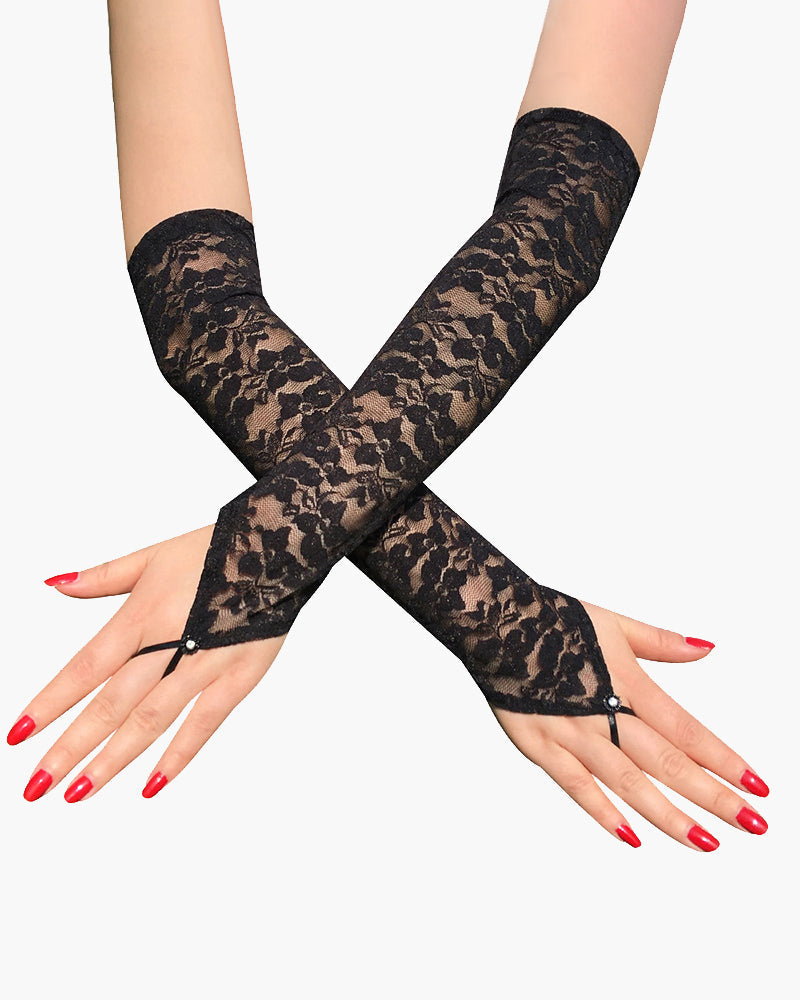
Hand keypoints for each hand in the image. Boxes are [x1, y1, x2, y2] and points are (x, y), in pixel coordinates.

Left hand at [7, 525, 284, 801]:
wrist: (282, 543)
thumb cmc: (215, 549)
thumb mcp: (154, 555)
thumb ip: (102, 576)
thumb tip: (54, 584)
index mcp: (144, 613)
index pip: (87, 666)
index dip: (51, 702)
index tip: (19, 733)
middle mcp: (171, 641)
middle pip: (112, 703)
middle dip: (71, 747)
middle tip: (38, 784)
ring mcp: (206, 662)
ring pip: (152, 719)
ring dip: (113, 759)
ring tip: (79, 792)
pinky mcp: (239, 676)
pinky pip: (204, 722)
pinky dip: (178, 754)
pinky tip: (151, 784)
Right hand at [493, 603, 768, 849]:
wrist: (492, 619)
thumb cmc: (551, 619)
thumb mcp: (612, 622)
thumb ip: (661, 642)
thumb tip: (707, 649)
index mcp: (625, 681)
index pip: (685, 728)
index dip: (724, 758)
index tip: (758, 785)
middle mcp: (602, 712)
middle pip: (666, 761)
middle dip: (713, 796)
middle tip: (753, 824)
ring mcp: (570, 732)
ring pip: (627, 781)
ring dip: (669, 814)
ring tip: (706, 841)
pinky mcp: (539, 745)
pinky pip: (575, 785)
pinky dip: (602, 811)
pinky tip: (631, 836)